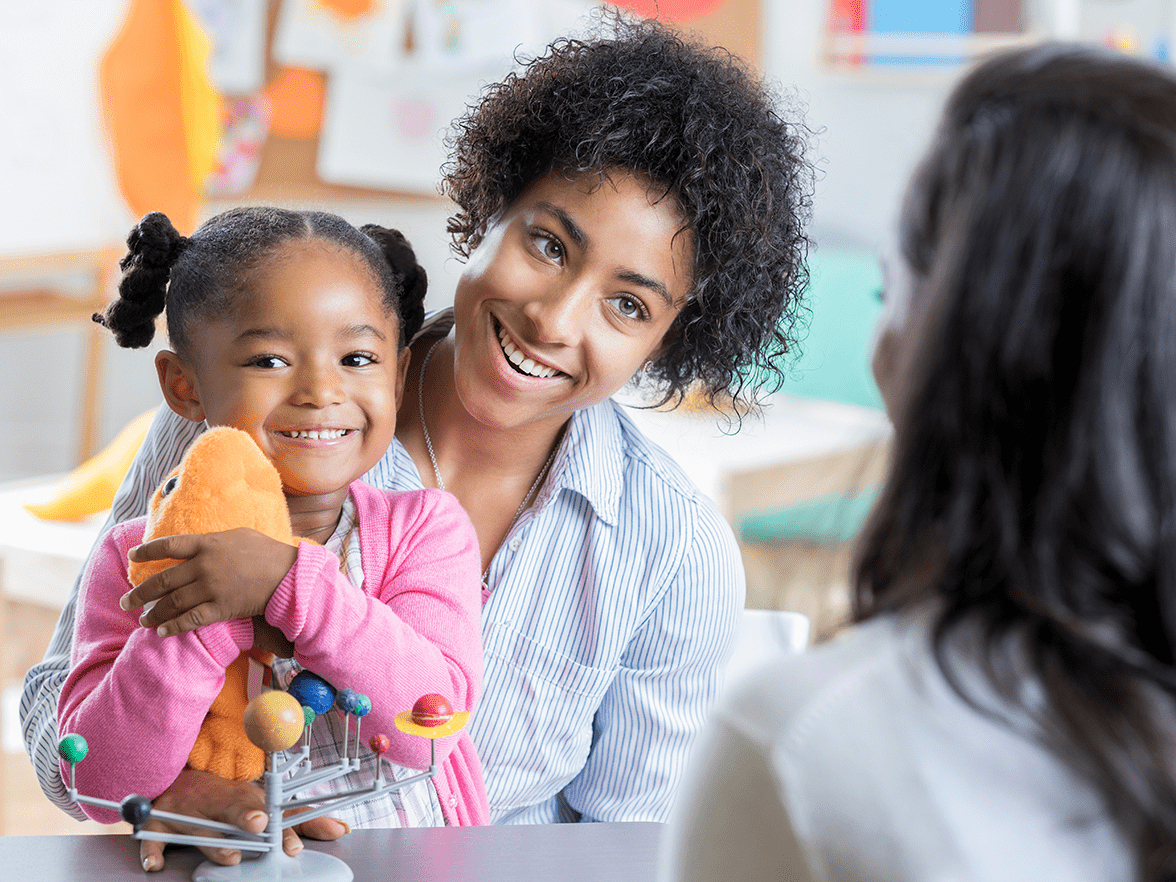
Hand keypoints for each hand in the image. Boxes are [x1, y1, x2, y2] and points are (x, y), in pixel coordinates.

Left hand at [121, 529, 298, 636]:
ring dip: (153, 613)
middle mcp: (204, 566)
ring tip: (142, 620)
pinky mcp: (220, 608)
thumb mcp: (240, 535)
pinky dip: (172, 627)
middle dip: (140, 593)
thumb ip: (214, 540)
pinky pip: (190, 620)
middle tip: (125, 602)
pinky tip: (161, 631)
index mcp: (208, 544)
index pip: (168, 546)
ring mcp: (211, 588)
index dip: (146, 551)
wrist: (290, 576)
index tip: (131, 557)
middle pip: (163, 580)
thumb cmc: (268, 552)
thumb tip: (196, 544)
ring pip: (172, 603)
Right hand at [138, 768, 348, 871]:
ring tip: (230, 856)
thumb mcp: (265, 804)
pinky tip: (156, 865)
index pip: (267, 811)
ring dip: (213, 843)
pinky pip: (153, 838)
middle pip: (233, 809)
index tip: (293, 845)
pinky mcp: (159, 824)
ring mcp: (188, 813)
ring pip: (199, 828)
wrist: (178, 780)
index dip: (281, 828)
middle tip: (260, 826)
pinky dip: (152, 850)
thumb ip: (301, 819)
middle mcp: (217, 803)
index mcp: (246, 797)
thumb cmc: (228, 799)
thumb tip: (342, 829)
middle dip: (246, 817)